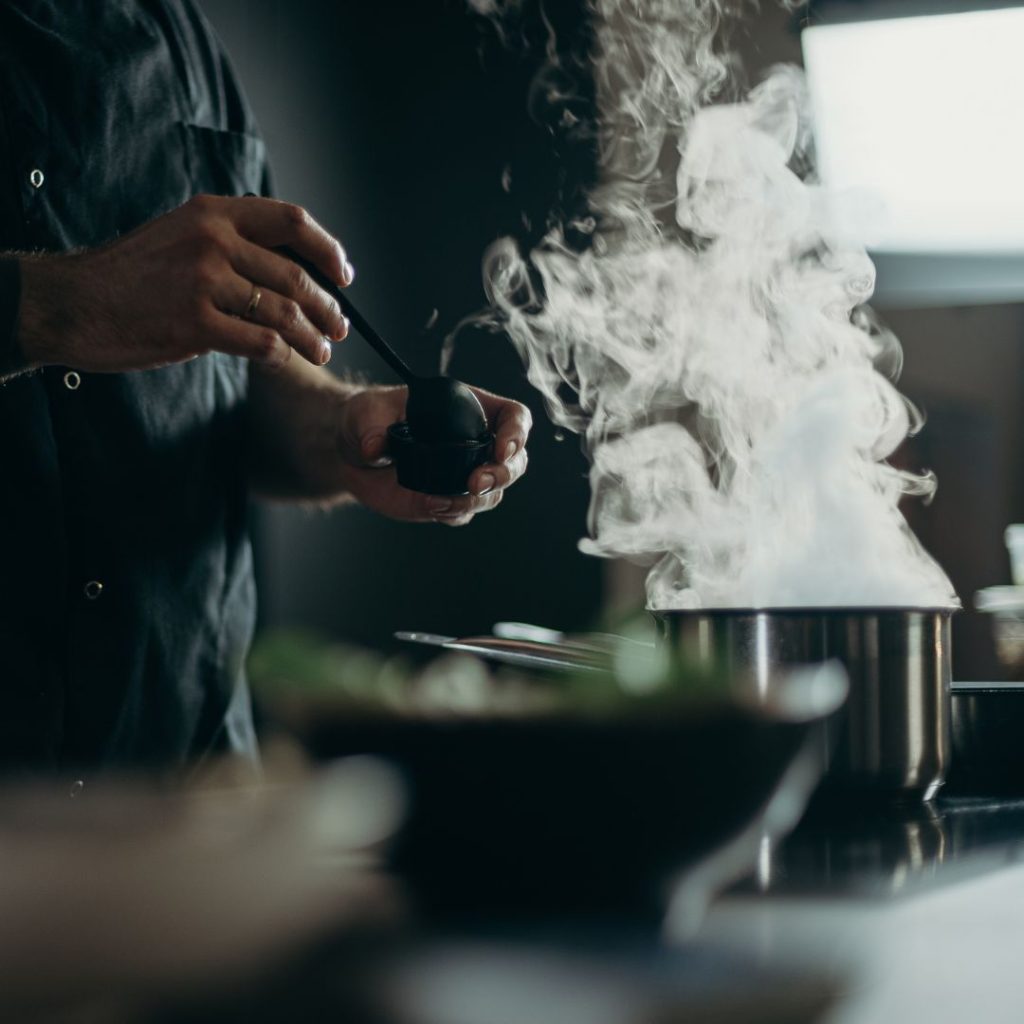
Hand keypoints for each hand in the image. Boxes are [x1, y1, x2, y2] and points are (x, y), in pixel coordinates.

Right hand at [16, 195, 352, 372]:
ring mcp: (203, 281)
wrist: (74, 302)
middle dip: (328, 308)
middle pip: (295, 276)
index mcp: (213, 213)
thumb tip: (295, 269)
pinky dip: (281, 355)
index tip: (344, 276)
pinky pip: (261, 342)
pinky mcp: (195, 324)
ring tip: (321, 351)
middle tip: (339, 328)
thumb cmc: (134, 275)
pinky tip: (284, 360)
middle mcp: (212, 240)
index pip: (292, 222)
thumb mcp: (182, 236)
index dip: (328, 250)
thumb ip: (233, 244)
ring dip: (312, 337)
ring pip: (285, 312)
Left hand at [336, 384, 530, 524]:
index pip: (513, 417)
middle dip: (503, 475)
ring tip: (442, 502)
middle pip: (515, 461)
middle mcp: (474, 444)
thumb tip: (374, 447)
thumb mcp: (366, 411)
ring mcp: (463, 475)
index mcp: (469, 409)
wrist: (350, 454)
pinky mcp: (446, 500)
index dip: (517, 433)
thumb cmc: (367, 418)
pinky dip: (453, 513)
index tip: (502, 450)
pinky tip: (431, 507)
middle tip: (476, 483)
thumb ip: (371, 425)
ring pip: (493, 493)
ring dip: (477, 501)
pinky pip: (462, 513)